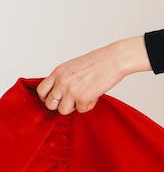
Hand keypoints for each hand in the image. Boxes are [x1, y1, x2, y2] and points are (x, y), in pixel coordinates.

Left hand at [36, 36, 152, 114]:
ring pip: (63, 110)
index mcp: (58, 72)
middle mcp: (61, 81)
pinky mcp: (82, 98)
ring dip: (74, 107)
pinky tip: (94, 96)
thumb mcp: (73, 67)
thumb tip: (61, 92)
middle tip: (72, 101)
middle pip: (50, 103)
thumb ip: (64, 78)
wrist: (113, 60)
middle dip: (61, 105)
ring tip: (84, 98)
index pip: (41, 90)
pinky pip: (81, 110)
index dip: (47, 97)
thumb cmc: (99, 62)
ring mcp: (70, 90)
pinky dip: (88, 106)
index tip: (57, 99)